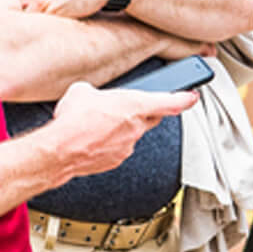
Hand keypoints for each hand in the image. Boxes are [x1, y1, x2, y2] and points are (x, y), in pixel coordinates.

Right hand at [38, 79, 198, 181]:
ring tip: (101, 123)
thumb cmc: (73, 121)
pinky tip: (95, 139)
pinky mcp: (116, 160)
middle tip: (133, 105)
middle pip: (153, 117)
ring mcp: (128, 146)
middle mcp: (137, 126)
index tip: (193, 96)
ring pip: (134, 133)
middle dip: (146, 111)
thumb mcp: (82, 91)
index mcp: (136, 105)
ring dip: (123, 128)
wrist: (59, 151)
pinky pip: (121, 148)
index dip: (185, 98)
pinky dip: (112, 143)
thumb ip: (94, 92)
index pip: (172, 101)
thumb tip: (90, 95)